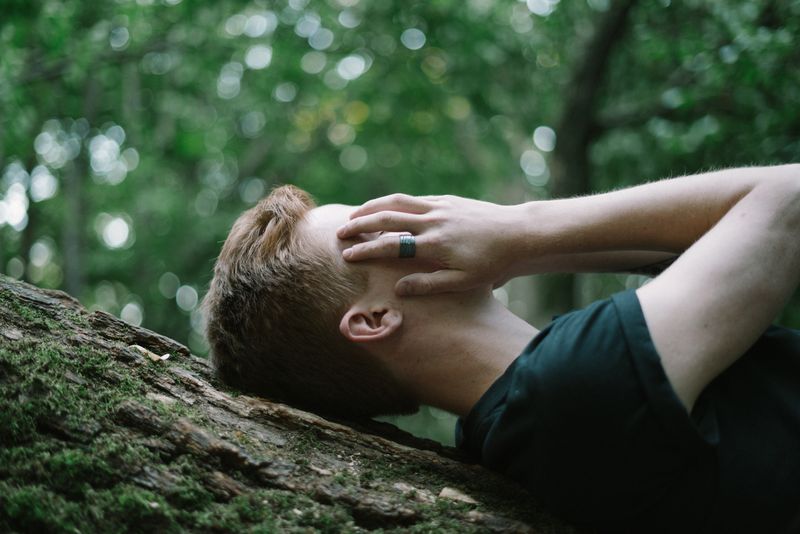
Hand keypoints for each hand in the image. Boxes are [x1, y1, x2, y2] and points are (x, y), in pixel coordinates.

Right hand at [336, 193, 520, 295]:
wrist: (518, 234)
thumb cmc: (493, 263)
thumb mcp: (464, 281)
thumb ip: (429, 284)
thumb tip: (399, 288)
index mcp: (434, 244)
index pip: (391, 246)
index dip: (367, 250)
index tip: (348, 255)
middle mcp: (433, 221)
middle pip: (388, 218)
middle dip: (361, 224)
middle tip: (340, 232)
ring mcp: (440, 207)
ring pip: (398, 202)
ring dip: (373, 207)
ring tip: (355, 214)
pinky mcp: (447, 200)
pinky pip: (415, 199)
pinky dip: (395, 202)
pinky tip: (387, 208)